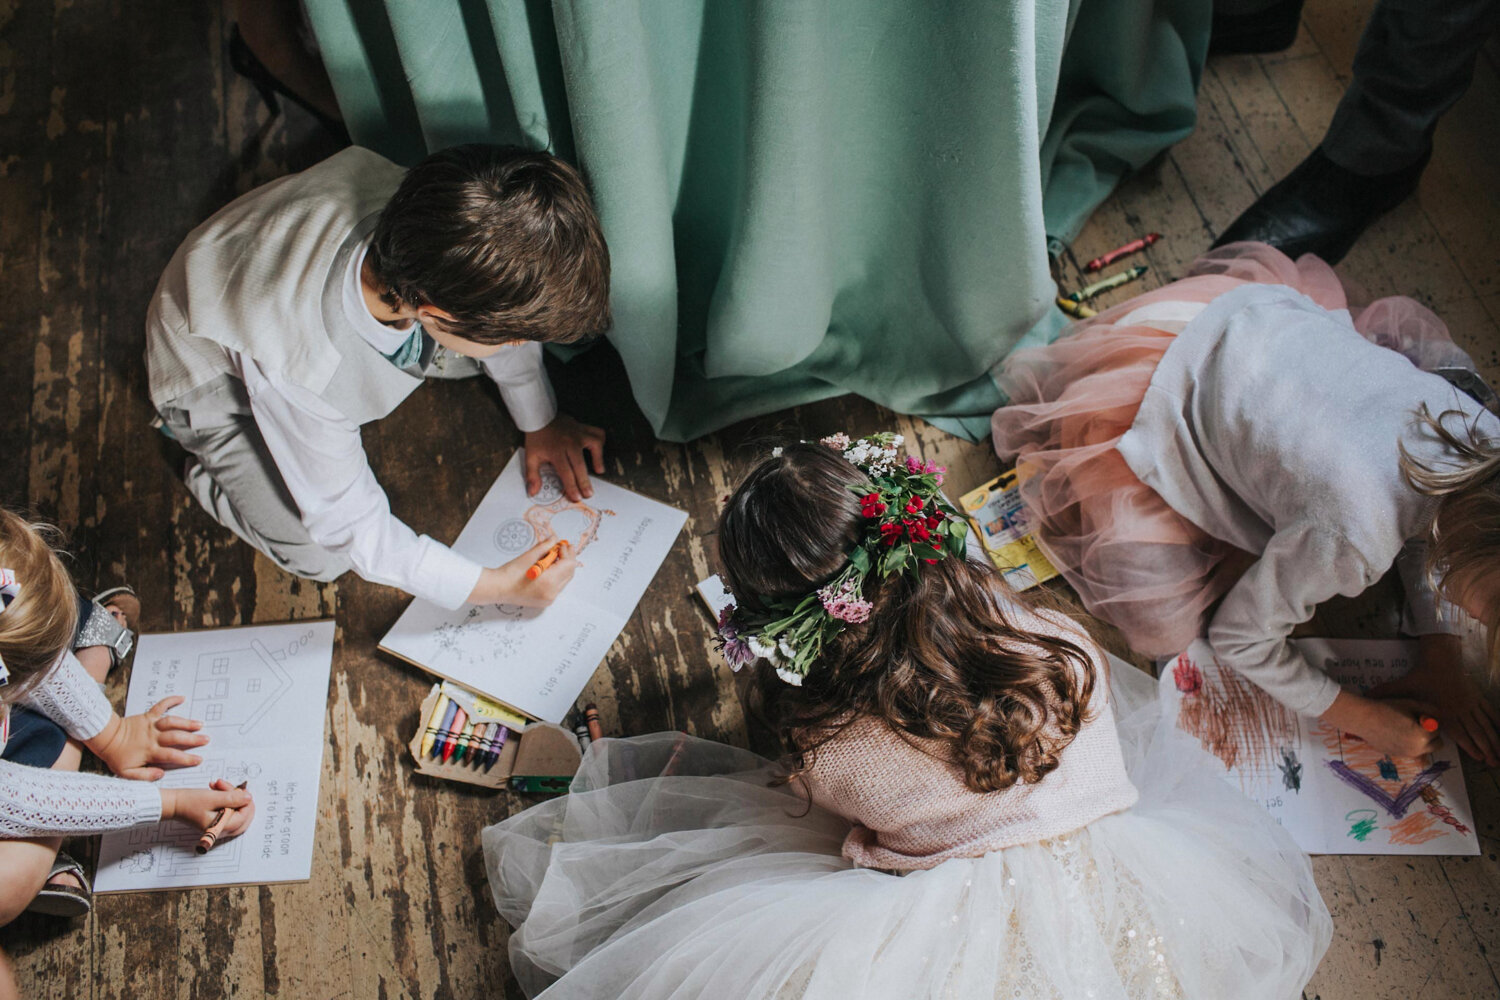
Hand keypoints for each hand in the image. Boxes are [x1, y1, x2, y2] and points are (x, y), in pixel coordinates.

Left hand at [86, 696, 209, 779]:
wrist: (105, 739)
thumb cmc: (116, 757)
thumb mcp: (126, 773)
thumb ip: (144, 776)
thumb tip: (161, 774)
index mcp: (149, 751)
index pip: (172, 755)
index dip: (186, 758)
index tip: (199, 759)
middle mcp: (153, 737)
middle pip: (176, 737)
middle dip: (192, 739)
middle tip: (206, 739)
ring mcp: (151, 725)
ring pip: (172, 722)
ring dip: (186, 722)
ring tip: (200, 724)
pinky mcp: (147, 716)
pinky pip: (160, 706)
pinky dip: (170, 700)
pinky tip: (182, 698)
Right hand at [162, 779, 254, 839]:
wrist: (173, 804)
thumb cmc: (189, 802)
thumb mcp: (213, 798)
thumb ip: (233, 799)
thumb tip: (248, 798)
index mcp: (221, 828)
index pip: (244, 817)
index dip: (246, 802)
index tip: (242, 789)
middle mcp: (221, 831)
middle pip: (243, 817)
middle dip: (240, 800)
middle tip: (234, 788)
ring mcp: (218, 827)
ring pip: (236, 813)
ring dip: (231, 797)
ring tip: (219, 784)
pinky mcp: (215, 821)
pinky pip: (228, 811)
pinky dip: (226, 800)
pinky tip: (218, 789)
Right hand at [466, 536, 579, 606]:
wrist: (497, 588)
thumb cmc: (510, 573)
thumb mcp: (529, 556)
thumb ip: (545, 547)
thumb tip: (555, 540)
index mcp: (549, 582)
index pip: (569, 565)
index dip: (567, 553)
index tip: (562, 545)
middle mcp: (552, 593)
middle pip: (569, 573)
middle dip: (567, 559)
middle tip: (561, 548)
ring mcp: (549, 599)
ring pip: (565, 580)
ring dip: (563, 568)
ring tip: (553, 557)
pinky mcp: (545, 601)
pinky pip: (558, 587)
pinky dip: (557, 576)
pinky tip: (549, 568)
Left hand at [524, 415, 604, 500]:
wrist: (539, 415)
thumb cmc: (536, 437)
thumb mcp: (531, 456)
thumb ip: (532, 475)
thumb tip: (533, 492)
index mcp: (556, 451)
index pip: (566, 473)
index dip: (572, 486)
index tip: (576, 497)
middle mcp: (570, 443)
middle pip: (580, 465)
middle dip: (584, 482)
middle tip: (588, 493)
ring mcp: (578, 434)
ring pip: (595, 446)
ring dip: (598, 458)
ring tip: (599, 470)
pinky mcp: (583, 428)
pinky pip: (597, 434)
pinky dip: (601, 442)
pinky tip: (598, 451)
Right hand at [1320, 690, 1441, 758]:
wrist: (1363, 719)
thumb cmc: (1387, 708)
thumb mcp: (1411, 704)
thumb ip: (1430, 709)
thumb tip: (1440, 715)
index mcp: (1423, 736)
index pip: (1438, 730)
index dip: (1429, 721)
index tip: (1418, 716)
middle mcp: (1417, 749)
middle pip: (1437, 744)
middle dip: (1430, 735)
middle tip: (1416, 724)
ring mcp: (1406, 754)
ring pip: (1424, 750)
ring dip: (1421, 741)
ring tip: (1406, 729)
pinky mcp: (1397, 756)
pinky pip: (1411, 751)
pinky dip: (1409, 745)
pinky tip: (1396, 734)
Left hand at [1367, 634, 1499, 765]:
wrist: (1440, 658)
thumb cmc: (1421, 675)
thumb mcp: (1402, 686)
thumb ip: (1385, 694)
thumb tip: (1367, 697)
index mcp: (1445, 712)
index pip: (1460, 733)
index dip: (1470, 747)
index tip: (1478, 759)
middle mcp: (1460, 710)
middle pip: (1476, 733)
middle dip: (1486, 748)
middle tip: (1494, 762)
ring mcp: (1470, 703)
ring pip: (1484, 724)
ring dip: (1493, 739)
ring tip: (1499, 753)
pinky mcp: (1476, 696)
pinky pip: (1489, 711)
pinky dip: (1496, 722)